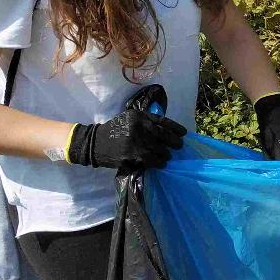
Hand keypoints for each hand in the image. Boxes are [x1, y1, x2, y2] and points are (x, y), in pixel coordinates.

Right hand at [66, 108, 186, 170]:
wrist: (95, 142)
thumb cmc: (115, 129)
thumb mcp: (129, 118)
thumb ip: (146, 120)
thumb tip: (167, 129)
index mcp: (139, 116)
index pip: (162, 121)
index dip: (175, 128)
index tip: (184, 133)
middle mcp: (138, 127)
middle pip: (162, 136)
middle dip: (174, 142)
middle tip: (179, 146)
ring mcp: (134, 142)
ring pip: (158, 149)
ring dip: (166, 154)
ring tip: (169, 156)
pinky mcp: (130, 155)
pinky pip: (149, 160)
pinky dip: (158, 162)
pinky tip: (161, 163)